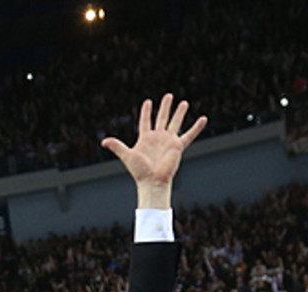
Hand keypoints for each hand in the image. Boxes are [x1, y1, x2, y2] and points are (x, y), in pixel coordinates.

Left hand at [101, 93, 207, 208]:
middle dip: (165, 107)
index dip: (146, 111)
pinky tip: (204, 119)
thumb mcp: (127, 155)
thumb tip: (103, 141)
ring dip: (179, 113)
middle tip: (168, 96)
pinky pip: (189, 135)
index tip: (148, 101)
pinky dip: (196, 128)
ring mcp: (168, 141)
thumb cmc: (139, 171)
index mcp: (145, 138)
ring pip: (175, 123)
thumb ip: (116, 146)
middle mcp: (158, 138)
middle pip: (162, 118)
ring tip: (184, 102)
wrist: (153, 181)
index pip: (146, 121)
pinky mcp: (178, 146)